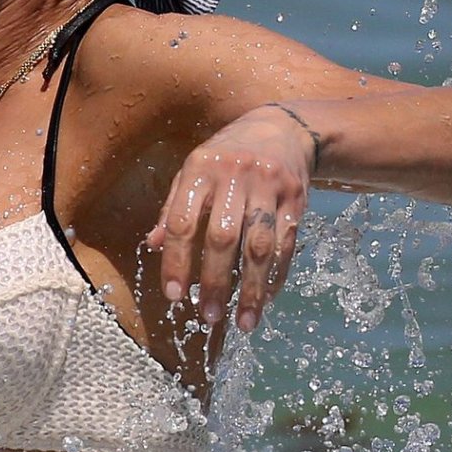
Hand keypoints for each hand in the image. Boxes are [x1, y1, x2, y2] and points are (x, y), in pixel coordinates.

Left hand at [145, 104, 319, 333]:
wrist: (283, 128)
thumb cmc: (225, 157)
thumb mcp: (193, 172)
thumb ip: (173, 208)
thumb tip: (155, 245)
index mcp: (201, 169)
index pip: (184, 221)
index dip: (177, 261)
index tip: (174, 296)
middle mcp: (235, 176)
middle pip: (224, 237)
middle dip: (215, 281)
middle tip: (208, 316)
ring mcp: (270, 187)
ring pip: (260, 246)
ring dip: (251, 288)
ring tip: (243, 322)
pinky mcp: (297, 198)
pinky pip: (286, 244)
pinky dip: (276, 275)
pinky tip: (266, 299)